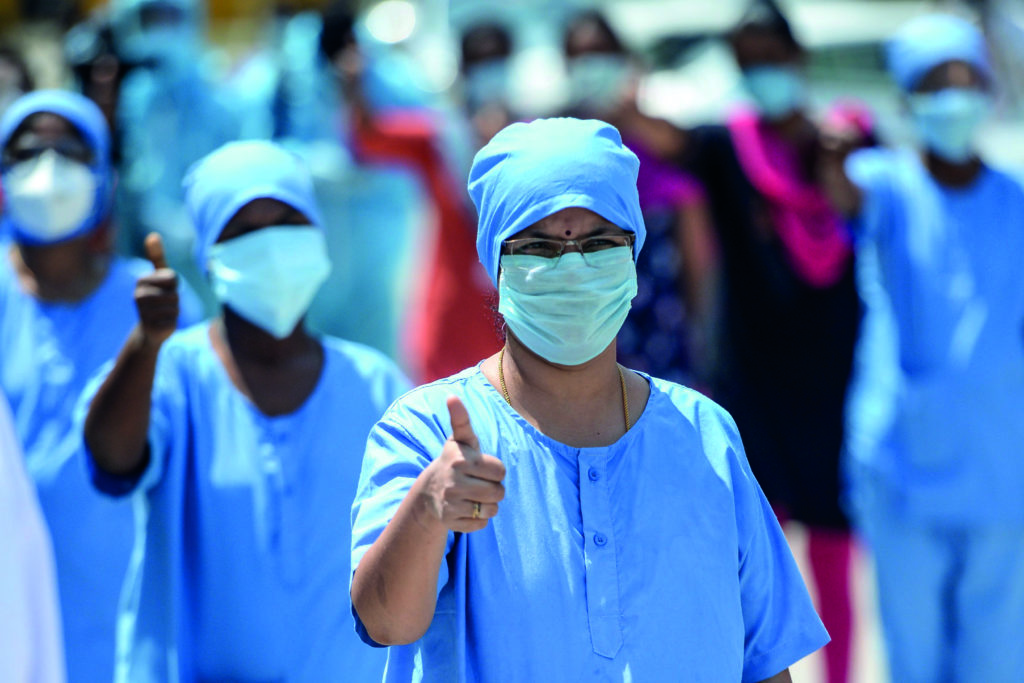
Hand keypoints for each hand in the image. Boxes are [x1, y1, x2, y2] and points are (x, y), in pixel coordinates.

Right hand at [134, 232, 178, 348]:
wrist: (149, 328)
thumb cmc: (157, 297)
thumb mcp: (158, 275)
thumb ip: (157, 256)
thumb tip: (153, 235)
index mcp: (141, 281)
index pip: (173, 278)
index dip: (174, 285)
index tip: (164, 288)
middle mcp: (138, 296)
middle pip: (175, 294)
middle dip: (175, 299)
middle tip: (164, 303)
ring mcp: (144, 313)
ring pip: (175, 308)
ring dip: (174, 311)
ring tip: (163, 313)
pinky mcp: (151, 327)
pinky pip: (174, 321)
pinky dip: (172, 323)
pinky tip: (162, 323)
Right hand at [417, 396, 505, 532]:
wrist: (429, 492)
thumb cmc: (454, 461)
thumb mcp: (459, 440)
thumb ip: (461, 418)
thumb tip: (452, 397)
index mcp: (460, 459)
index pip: (500, 471)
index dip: (495, 470)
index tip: (481, 468)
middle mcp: (453, 481)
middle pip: (499, 492)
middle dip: (494, 489)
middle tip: (479, 483)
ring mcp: (450, 503)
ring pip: (492, 509)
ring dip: (488, 505)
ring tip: (474, 496)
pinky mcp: (450, 521)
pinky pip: (481, 524)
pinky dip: (478, 519)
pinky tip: (466, 509)